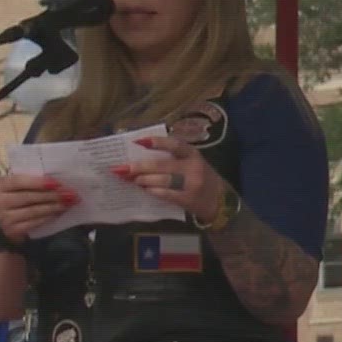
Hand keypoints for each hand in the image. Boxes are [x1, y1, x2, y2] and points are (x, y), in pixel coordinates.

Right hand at [0, 172, 76, 243]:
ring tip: (69, 203)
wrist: (1, 224)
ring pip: (34, 211)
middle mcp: (0, 201)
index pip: (20, 181)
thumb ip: (30, 182)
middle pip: (30, 197)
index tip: (57, 183)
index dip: (39, 182)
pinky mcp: (13, 230)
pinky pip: (35, 222)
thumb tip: (58, 182)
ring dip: (54, 206)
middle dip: (53, 195)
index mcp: (1, 185)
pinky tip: (60, 213)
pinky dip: (49, 217)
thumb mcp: (16, 188)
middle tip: (71, 194)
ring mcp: (5, 218)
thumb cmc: (14, 199)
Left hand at [111, 135, 226, 221]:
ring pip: (162, 181)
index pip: (174, 144)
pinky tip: (145, 190)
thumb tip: (140, 157)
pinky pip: (166, 195)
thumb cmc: (200, 177)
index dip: (156, 142)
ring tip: (132, 180)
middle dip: (139, 167)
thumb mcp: (191, 162)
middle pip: (161, 165)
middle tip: (122, 168)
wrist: (220, 200)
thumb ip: (172, 158)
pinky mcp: (188, 199)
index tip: (138, 141)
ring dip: (143, 180)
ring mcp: (191, 184)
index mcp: (192, 154)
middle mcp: (193, 167)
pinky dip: (153, 191)